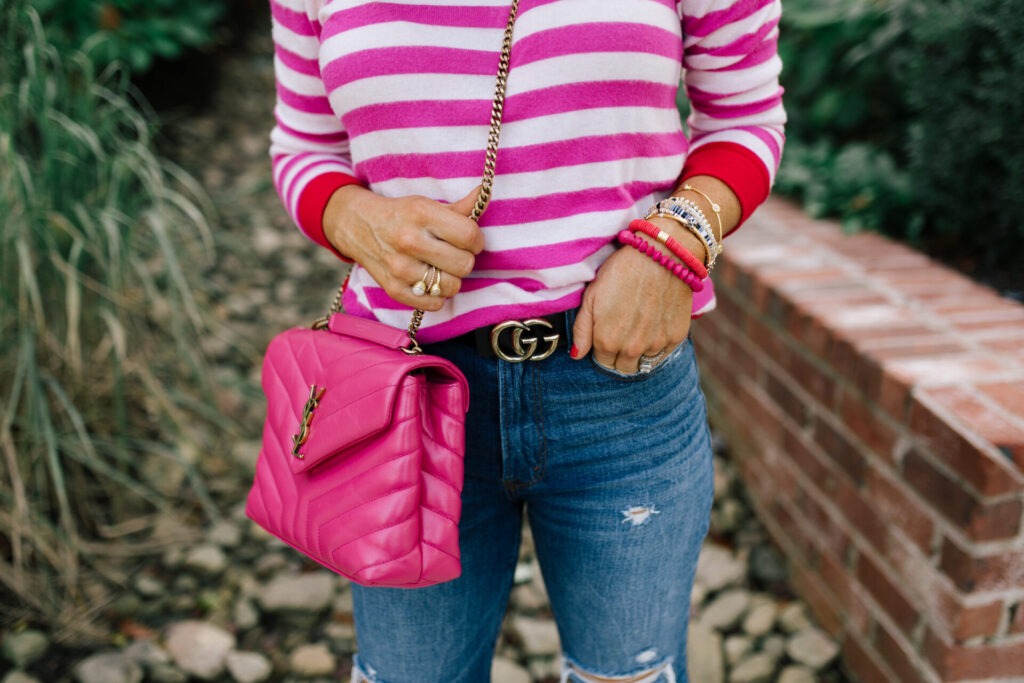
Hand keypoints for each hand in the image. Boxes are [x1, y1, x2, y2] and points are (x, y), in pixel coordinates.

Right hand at [322, 185, 484, 310]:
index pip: (469, 236)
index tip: (468, 240)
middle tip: (453, 253)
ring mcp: (400, 268)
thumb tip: (484, 193)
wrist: (358, 226)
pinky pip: (435, 304)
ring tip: (440, 267)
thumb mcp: (427, 204)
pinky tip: (429, 281)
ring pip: (452, 286)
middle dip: (464, 259)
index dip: (476, 240)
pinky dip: (437, 295)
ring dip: (451, 278)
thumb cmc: (401, 215)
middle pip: (464, 264)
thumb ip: (460, 206)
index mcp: (421, 214)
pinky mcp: (394, 290)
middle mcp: (409, 241)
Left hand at [570, 217, 700, 373]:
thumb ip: (582, 330)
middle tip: (623, 331)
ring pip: (643, 363)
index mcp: (607, 341)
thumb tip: (577, 355)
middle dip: (620, 355)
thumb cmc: (621, 272)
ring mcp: (655, 345)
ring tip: (639, 326)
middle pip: (623, 368)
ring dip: (639, 352)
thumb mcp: (591, 296)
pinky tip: (654, 325)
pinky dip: (658, 345)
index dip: (603, 348)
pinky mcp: (676, 337)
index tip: (608, 332)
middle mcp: (631, 349)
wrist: (660, 255)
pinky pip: (663, 354)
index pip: (603, 361)